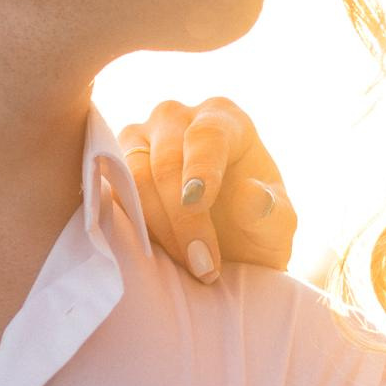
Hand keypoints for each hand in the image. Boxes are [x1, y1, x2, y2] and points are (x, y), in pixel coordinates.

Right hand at [121, 98, 296, 283]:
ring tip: (185, 266)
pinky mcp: (112, 168)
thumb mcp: (276, 227)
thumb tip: (251, 196)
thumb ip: (272, 212)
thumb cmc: (254, 229)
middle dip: (182, 218)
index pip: (207, 135)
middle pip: (165, 160)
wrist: (224, 250)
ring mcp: (138, 140)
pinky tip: (149, 256)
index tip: (198, 204)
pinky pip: (109, 191)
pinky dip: (126, 224)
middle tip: (203, 266)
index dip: (200, 169)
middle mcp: (176, 119)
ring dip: (154, 226)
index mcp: (223, 119)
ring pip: (132, 175)